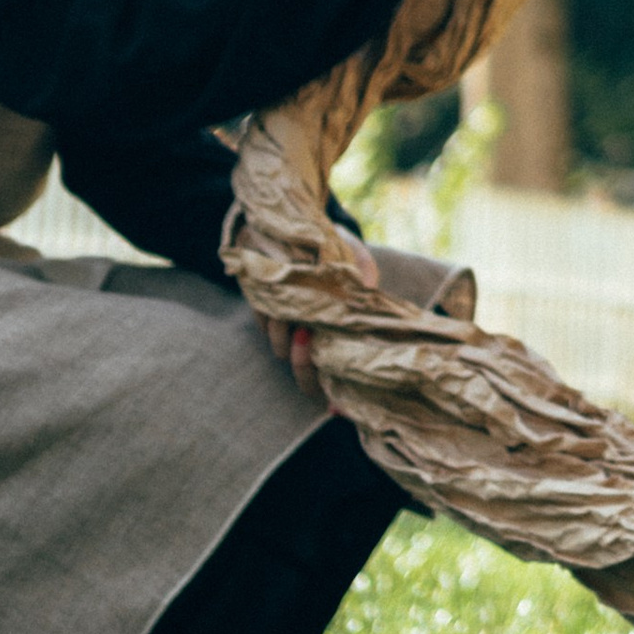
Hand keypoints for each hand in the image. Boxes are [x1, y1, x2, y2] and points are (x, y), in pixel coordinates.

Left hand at [257, 230, 379, 400]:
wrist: (300, 227)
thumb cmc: (339, 251)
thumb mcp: (357, 261)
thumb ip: (364, 276)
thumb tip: (369, 289)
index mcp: (342, 339)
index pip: (341, 383)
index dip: (339, 401)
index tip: (335, 406)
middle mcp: (317, 344)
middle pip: (308, 382)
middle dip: (303, 363)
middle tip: (305, 335)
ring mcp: (291, 334)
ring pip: (282, 353)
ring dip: (284, 332)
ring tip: (290, 305)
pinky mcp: (267, 318)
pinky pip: (264, 328)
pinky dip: (268, 316)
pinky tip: (276, 297)